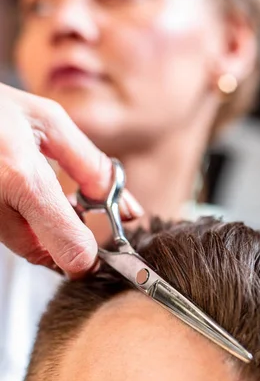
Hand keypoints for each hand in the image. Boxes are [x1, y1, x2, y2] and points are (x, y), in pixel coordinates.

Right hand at [0, 83, 142, 275]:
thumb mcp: (47, 122)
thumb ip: (91, 167)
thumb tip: (127, 209)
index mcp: (21, 179)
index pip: (72, 251)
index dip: (92, 257)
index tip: (101, 247)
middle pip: (48, 258)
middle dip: (65, 238)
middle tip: (68, 208)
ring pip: (26, 248)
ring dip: (41, 230)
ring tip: (34, 190)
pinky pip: (5, 235)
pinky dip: (20, 222)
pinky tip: (16, 192)